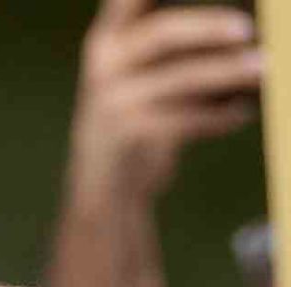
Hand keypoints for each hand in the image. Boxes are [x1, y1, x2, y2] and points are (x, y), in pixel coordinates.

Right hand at [73, 0, 260, 201]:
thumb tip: (241, 25)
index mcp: (108, 35)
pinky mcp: (127, 134)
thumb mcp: (133, 68)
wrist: (104, 179)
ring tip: (264, 67)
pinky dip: (218, 116)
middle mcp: (105, 62)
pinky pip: (183, 120)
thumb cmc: (135, 111)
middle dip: (207, 27)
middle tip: (249, 28)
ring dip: (226, 72)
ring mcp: (113, 100)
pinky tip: (242, 113)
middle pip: (159, 32)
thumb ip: (166, 37)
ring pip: (178, 79)